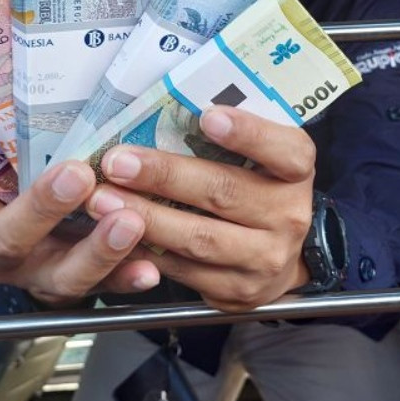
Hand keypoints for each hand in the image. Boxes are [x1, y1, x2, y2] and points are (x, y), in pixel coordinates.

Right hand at [0, 112, 159, 305]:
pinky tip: (149, 267)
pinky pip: (103, 290)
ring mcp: (37, 273)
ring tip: (128, 221)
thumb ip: (13, 122)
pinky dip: (127, 278)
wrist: (37, 245)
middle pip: (8, 235)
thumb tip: (27, 42)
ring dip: (96, 249)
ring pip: (60, 272)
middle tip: (76, 174)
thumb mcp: (7, 155)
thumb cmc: (21, 179)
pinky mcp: (75, 290)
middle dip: (43, 206)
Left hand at [86, 105, 315, 311]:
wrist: (278, 255)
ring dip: (145, 218)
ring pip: (200, 238)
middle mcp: (288, 216)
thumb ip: (230, 136)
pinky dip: (146, 252)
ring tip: (103, 201)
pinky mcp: (238, 291)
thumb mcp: (260, 156)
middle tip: (118, 162)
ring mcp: (265, 259)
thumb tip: (165, 108)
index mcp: (296, 171)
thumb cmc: (257, 189)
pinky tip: (115, 235)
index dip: (247, 134)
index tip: (207, 118)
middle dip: (164, 176)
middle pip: (224, 192)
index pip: (284, 150)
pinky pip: (185, 271)